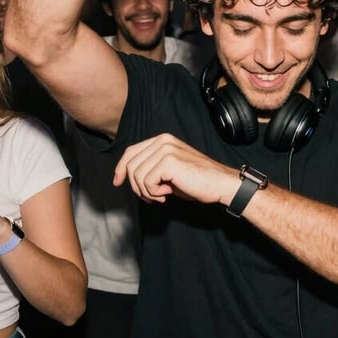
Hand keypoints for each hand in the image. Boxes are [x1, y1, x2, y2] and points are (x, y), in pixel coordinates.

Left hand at [113, 133, 237, 205]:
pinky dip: (153, 193)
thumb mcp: (170, 172)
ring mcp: (165, 149)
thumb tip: (129, 177)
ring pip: (137, 175)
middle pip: (131, 164)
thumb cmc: (198, 181)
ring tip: (162, 196)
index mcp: (162, 139)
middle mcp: (162, 140)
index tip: (117, 182)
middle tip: (151, 197)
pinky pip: (146, 182)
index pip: (131, 151)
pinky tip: (167, 194)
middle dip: (136, 186)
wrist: (220, 184)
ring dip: (146, 192)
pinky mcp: (168, 161)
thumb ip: (151, 168)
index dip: (121, 168)